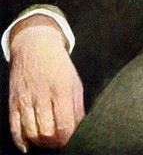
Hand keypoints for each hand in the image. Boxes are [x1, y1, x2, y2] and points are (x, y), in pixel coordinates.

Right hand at [8, 15, 84, 151]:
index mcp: (61, 89)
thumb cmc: (58, 65)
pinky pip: (14, 129)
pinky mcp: (14, 102)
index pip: (64, 124)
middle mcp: (42, 95)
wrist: (35, 46)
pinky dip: (21, 141)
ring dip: (40, 142)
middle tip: (58, 140)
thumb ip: (78, 105)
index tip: (70, 138)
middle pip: (46, 132)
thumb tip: (80, 127)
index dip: (67, 138)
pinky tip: (29, 144)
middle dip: (54, 142)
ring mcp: (26, 99)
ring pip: (31, 133)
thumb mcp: (74, 81)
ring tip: (47, 140)